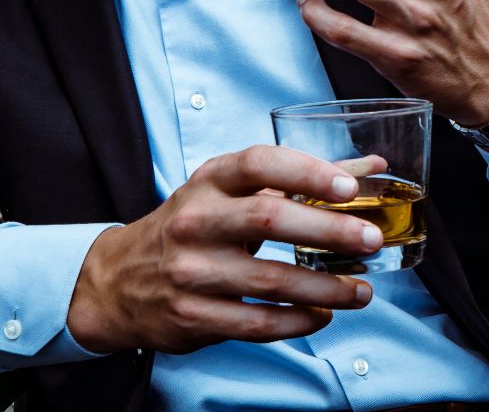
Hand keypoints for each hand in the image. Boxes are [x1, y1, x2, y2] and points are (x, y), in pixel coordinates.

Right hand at [66, 146, 382, 354]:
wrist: (117, 280)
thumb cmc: (192, 226)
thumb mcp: (231, 191)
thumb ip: (301, 179)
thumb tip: (370, 166)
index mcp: (210, 182)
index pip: (259, 164)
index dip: (307, 172)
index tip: (349, 187)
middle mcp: (196, 221)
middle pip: (269, 220)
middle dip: (329, 231)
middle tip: (371, 240)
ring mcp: (191, 271)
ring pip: (270, 281)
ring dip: (326, 288)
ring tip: (363, 291)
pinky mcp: (192, 316)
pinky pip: (256, 323)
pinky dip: (297, 322)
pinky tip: (323, 315)